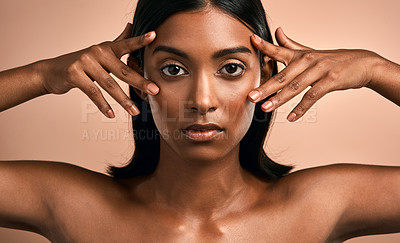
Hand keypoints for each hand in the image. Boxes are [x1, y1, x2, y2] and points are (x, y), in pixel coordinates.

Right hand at [40, 23, 157, 117]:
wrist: (52, 71)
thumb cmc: (82, 63)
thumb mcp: (101, 51)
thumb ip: (118, 41)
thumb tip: (132, 26)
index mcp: (106, 47)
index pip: (126, 44)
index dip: (140, 40)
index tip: (154, 36)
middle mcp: (97, 52)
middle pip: (123, 70)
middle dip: (141, 82)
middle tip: (156, 91)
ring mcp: (84, 62)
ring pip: (109, 84)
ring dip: (123, 100)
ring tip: (135, 112)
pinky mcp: (74, 74)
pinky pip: (93, 92)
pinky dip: (103, 105)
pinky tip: (112, 115)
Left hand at [248, 27, 380, 121]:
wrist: (363, 63)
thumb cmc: (332, 59)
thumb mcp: (310, 51)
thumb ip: (290, 44)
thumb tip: (277, 31)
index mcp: (300, 55)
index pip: (279, 49)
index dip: (265, 45)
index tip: (251, 40)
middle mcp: (307, 61)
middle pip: (282, 76)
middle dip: (265, 87)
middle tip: (251, 97)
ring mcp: (319, 70)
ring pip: (295, 87)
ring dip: (279, 99)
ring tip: (265, 108)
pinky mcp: (330, 81)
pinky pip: (312, 96)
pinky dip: (301, 108)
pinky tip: (291, 118)